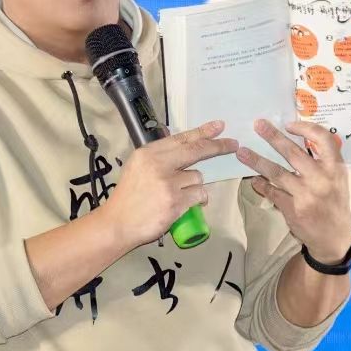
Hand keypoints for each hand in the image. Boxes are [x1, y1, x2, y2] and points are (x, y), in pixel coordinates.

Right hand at [102, 119, 236, 249]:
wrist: (117, 224)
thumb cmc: (128, 197)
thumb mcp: (137, 167)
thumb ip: (158, 156)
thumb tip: (183, 143)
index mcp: (148, 153)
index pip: (181, 138)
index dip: (202, 131)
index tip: (219, 126)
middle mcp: (158, 164)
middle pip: (196, 151)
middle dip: (217, 147)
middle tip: (233, 144)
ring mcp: (167, 184)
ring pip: (198, 177)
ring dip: (193, 186)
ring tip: (176, 195)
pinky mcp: (175, 202)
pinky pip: (199, 195)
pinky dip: (197, 200)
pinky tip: (184, 205)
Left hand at [236, 119, 350, 261]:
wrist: (334, 238)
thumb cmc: (335, 203)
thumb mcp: (338, 179)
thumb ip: (323, 161)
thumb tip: (299, 138)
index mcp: (335, 168)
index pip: (323, 139)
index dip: (306, 128)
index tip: (289, 124)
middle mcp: (321, 179)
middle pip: (293, 153)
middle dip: (273, 137)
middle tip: (258, 125)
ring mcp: (306, 195)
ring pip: (276, 173)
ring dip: (257, 161)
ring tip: (242, 153)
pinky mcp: (293, 209)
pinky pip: (272, 192)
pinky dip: (261, 185)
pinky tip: (253, 180)